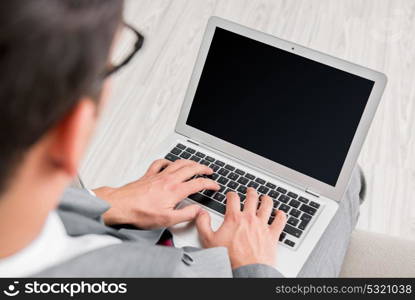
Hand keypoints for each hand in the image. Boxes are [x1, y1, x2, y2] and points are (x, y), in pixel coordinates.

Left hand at [94, 159, 219, 228]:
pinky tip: (169, 163)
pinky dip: (168, 161)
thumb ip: (186, 214)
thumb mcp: (167, 220)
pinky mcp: (149, 175)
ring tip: (196, 164)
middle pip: (191, 168)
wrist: (120, 205)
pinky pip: (160, 163)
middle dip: (203, 168)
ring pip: (178, 163)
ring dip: (190, 162)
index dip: (210, 184)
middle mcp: (168, 179)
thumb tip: (198, 211)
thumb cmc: (140, 212)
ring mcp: (158, 175)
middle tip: (210, 171)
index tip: (215, 186)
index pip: (198, 183)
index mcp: (175, 190)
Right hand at [196, 187, 286, 268]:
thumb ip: (203, 224)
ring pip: (267, 205)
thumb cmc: (229, 257)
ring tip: (265, 198)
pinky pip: (280, 220)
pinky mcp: (273, 234)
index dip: (231, 194)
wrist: (247, 270)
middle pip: (252, 197)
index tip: (231, 195)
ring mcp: (262, 225)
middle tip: (250, 190)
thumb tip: (200, 213)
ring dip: (266, 199)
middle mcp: (249, 218)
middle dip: (251, 192)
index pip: (233, 198)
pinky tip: (280, 213)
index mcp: (234, 218)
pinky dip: (281, 215)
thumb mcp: (209, 240)